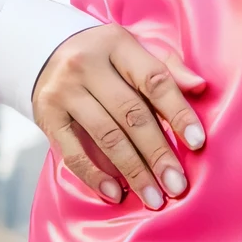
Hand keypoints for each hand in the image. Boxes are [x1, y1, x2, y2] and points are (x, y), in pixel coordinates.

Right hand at [31, 23, 206, 209]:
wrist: (43, 52)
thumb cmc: (103, 57)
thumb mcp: (133, 50)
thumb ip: (167, 67)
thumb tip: (199, 86)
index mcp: (116, 43)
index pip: (153, 80)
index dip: (178, 112)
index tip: (197, 143)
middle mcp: (86, 65)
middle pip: (131, 114)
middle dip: (158, 153)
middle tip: (177, 185)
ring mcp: (64, 91)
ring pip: (106, 136)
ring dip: (133, 171)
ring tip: (154, 197)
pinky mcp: (47, 116)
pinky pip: (72, 153)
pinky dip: (95, 176)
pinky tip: (116, 193)